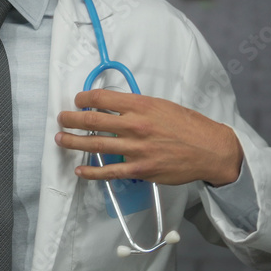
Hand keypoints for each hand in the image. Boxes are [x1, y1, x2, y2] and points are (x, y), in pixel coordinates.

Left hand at [55, 89, 242, 186]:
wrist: (209, 150)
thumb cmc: (188, 125)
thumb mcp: (162, 105)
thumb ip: (137, 106)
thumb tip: (114, 105)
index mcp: (141, 106)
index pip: (102, 98)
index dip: (84, 98)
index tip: (78, 100)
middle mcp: (135, 125)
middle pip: (93, 120)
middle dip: (72, 119)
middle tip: (62, 118)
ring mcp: (136, 149)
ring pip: (96, 144)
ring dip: (74, 142)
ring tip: (61, 139)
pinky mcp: (139, 169)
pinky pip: (109, 171)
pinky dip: (92, 171)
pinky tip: (80, 170)